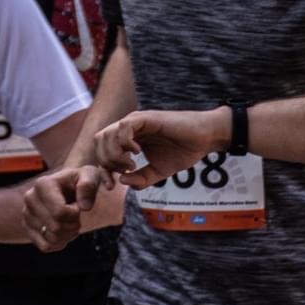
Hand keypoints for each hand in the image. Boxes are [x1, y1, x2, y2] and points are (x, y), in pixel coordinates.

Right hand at [22, 165, 113, 252]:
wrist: (66, 185)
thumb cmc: (79, 180)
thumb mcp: (89, 175)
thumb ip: (88, 185)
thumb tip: (84, 206)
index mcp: (42, 184)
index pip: (59, 213)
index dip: (75, 215)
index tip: (78, 205)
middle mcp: (30, 198)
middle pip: (56, 228)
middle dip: (73, 226)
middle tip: (76, 216)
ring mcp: (26, 214)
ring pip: (51, 239)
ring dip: (67, 235)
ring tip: (69, 222)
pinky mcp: (27, 227)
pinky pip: (45, 247)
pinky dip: (58, 244)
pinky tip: (63, 232)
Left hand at [96, 109, 230, 188]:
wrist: (204, 138)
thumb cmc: (182, 151)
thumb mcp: (158, 171)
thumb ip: (141, 179)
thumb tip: (122, 182)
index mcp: (127, 140)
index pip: (102, 152)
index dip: (102, 171)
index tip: (110, 187)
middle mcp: (127, 129)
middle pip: (99, 141)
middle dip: (106, 162)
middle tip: (125, 172)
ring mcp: (135, 122)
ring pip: (107, 134)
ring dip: (114, 154)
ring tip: (131, 165)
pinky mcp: (146, 118)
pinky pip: (124, 127)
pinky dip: (125, 142)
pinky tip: (137, 153)